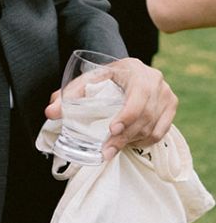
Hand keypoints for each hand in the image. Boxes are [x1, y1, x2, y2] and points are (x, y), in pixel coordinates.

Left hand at [44, 57, 176, 159]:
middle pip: (144, 117)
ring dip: (132, 141)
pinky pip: (161, 132)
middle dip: (124, 137)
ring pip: (153, 127)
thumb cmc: (106, 76)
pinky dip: (144, 141)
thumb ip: (69, 94)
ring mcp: (167, 95)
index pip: (137, 97)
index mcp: (135, 70)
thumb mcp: (88, 80)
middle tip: (106, 151)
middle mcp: (155, 81)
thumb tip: (50, 112)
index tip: (112, 130)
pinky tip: (129, 142)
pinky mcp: (172, 107)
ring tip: (113, 148)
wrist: (129, 71)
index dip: (127, 116)